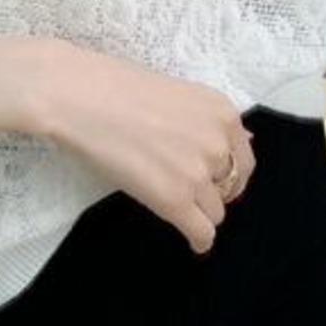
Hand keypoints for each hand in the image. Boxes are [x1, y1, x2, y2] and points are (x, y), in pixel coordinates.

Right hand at [35, 42, 256, 255]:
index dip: (223, 171)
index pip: (241, 159)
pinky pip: (202, 234)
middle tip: (178, 183)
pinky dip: (197, 239)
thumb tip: (247, 141)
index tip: (207, 176)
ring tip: (166, 198)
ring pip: (214, 212)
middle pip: (228, 188)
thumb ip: (207, 122)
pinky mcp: (174, 200)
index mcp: (221, 112)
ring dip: (195, 209)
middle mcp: (218, 143)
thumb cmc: (115, 85)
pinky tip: (189, 239)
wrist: (77, 95)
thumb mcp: (176, 93)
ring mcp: (197, 173)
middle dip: (208, 189)